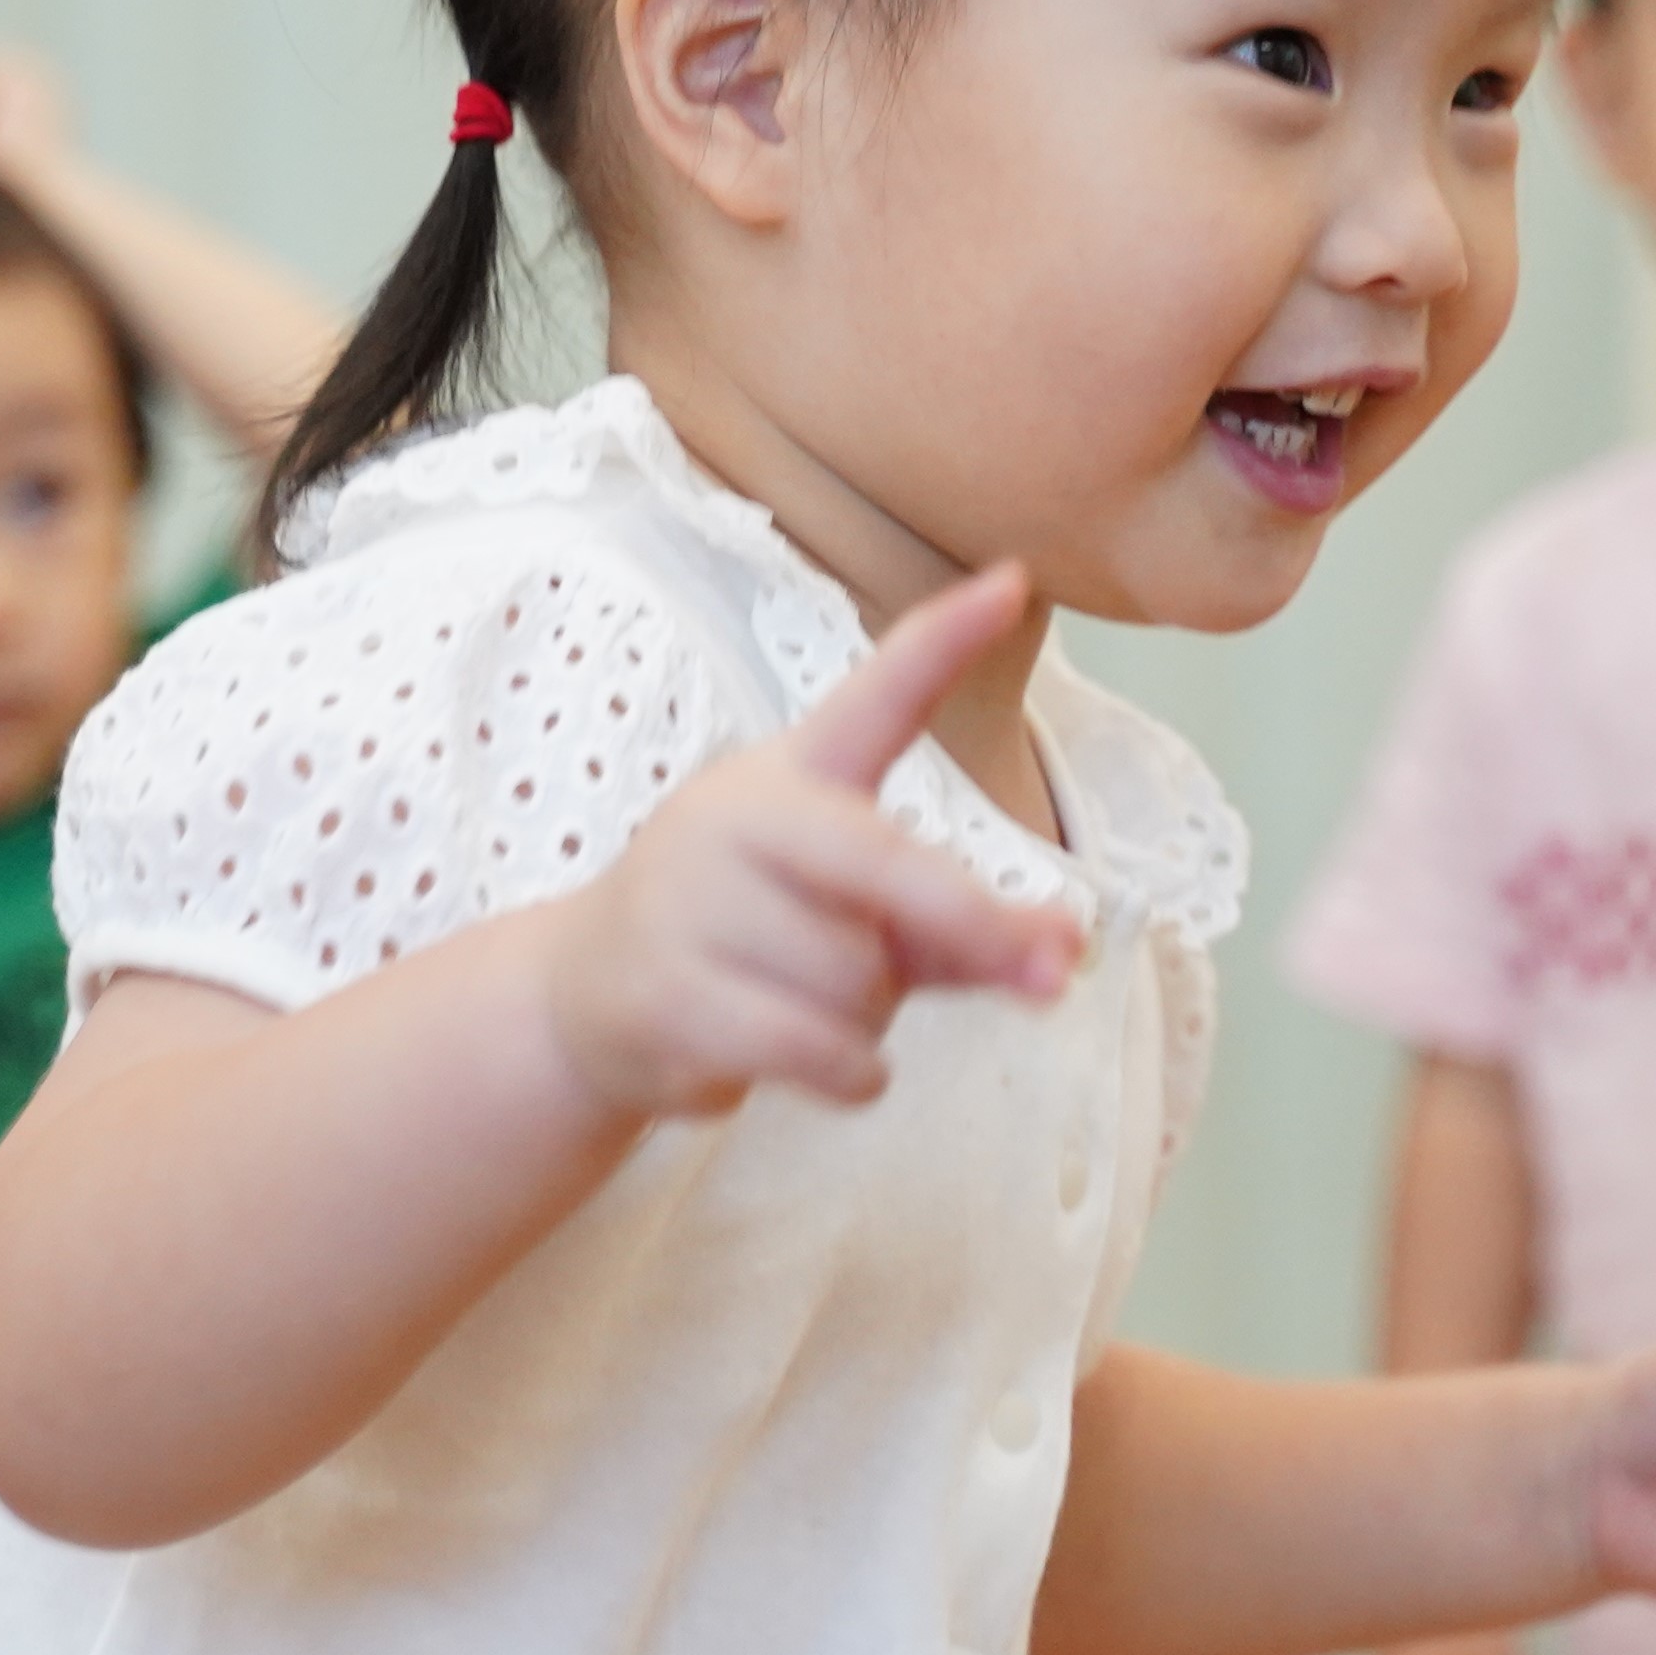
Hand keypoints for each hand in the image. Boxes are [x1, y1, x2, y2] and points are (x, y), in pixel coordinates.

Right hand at [543, 564, 1083, 1119]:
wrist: (589, 995)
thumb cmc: (755, 940)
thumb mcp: (860, 916)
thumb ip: (962, 927)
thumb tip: (1066, 950)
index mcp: (795, 775)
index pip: (875, 697)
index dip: (943, 642)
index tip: (1012, 582)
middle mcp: (739, 816)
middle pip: (888, 868)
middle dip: (971, 926)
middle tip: (1052, 976)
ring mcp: (690, 901)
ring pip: (851, 977)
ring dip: (870, 1022)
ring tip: (818, 1012)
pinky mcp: (665, 991)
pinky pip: (807, 1045)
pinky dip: (849, 1072)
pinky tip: (837, 1067)